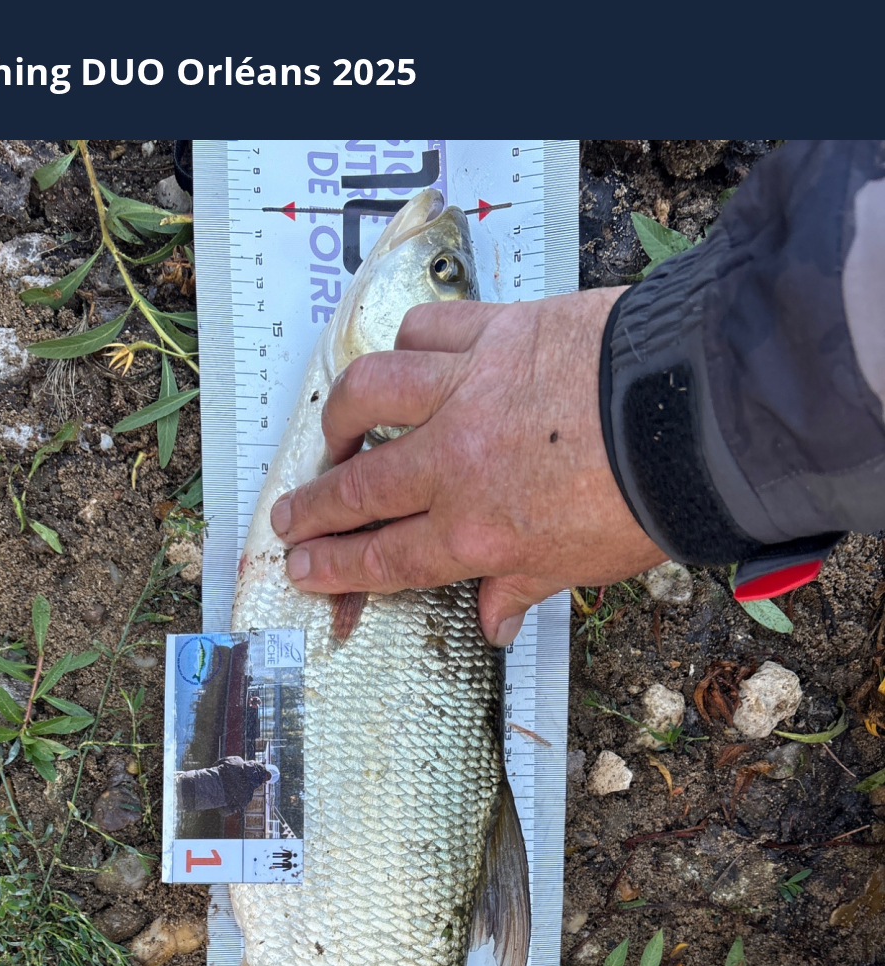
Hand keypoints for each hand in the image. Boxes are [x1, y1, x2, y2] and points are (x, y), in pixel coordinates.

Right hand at [270, 288, 663, 646]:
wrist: (692, 415)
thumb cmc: (649, 500)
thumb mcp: (585, 567)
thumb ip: (526, 585)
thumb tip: (494, 620)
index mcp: (476, 534)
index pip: (385, 558)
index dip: (335, 568)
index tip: (300, 570)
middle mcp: (454, 464)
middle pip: (358, 487)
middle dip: (311, 508)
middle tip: (286, 519)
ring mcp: (466, 391)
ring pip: (369, 396)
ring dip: (342, 418)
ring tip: (335, 433)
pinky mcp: (493, 332)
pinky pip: (426, 332)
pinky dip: (408, 346)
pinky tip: (408, 358)